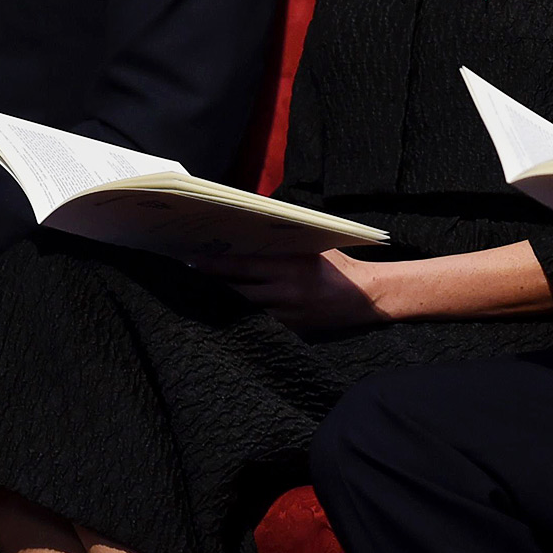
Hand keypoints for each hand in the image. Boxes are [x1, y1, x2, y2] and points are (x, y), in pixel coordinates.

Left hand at [192, 249, 390, 331]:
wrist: (366, 297)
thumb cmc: (338, 264)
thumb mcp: (313, 244)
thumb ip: (285, 240)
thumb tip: (253, 224)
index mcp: (290, 266)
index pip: (243, 267)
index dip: (215, 266)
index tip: (192, 261)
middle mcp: (286, 292)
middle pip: (237, 292)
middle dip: (212, 286)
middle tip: (187, 278)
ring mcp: (288, 314)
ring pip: (245, 311)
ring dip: (223, 303)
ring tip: (200, 295)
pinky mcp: (292, 329)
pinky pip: (260, 323)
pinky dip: (243, 317)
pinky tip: (228, 312)